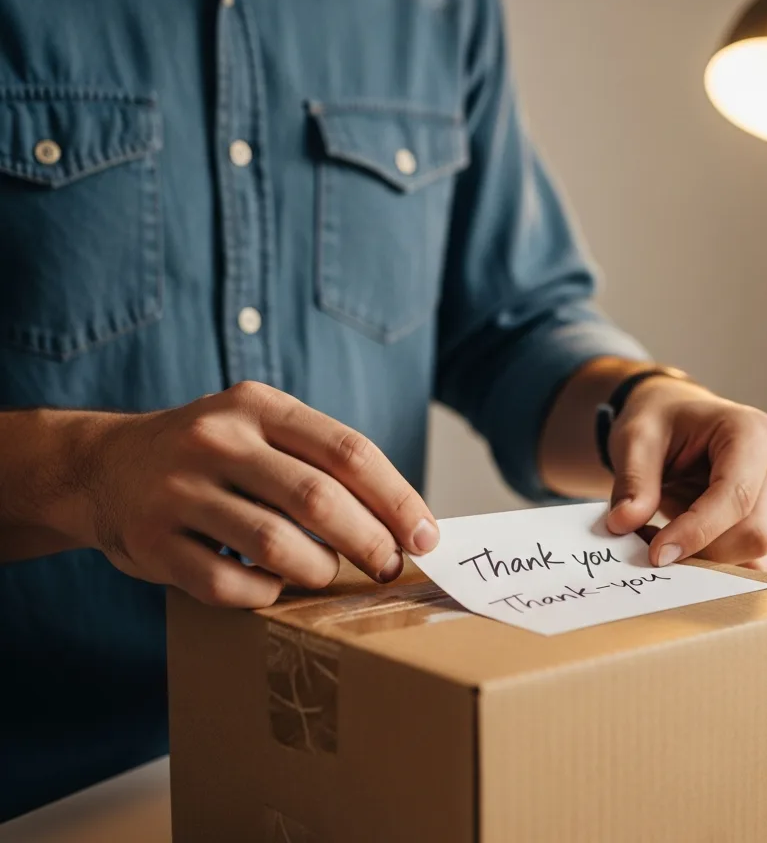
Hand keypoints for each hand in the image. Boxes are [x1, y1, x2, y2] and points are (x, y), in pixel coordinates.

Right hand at [65, 382, 438, 607]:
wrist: (103, 465)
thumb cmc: (212, 452)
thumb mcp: (260, 426)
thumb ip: (320, 459)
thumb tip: (403, 517)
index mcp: (259, 406)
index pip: (349, 451)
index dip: (396, 498)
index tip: (426, 536)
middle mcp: (218, 440)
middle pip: (318, 498)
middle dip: (369, 542)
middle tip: (390, 567)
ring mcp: (178, 490)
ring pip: (275, 545)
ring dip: (318, 572)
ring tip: (329, 576)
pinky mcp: (151, 541)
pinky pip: (227, 584)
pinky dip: (264, 595)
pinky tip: (274, 588)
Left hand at [604, 378, 766, 570]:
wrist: (673, 418)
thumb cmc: (660, 420)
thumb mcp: (636, 437)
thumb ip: (633, 481)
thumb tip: (623, 524)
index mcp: (752, 432)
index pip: (737, 496)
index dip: (698, 531)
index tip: (657, 554)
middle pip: (754, 532)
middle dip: (701, 550)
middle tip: (648, 543)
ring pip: (755, 554)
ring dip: (704, 557)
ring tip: (660, 533)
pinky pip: (749, 560)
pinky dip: (710, 560)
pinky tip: (678, 539)